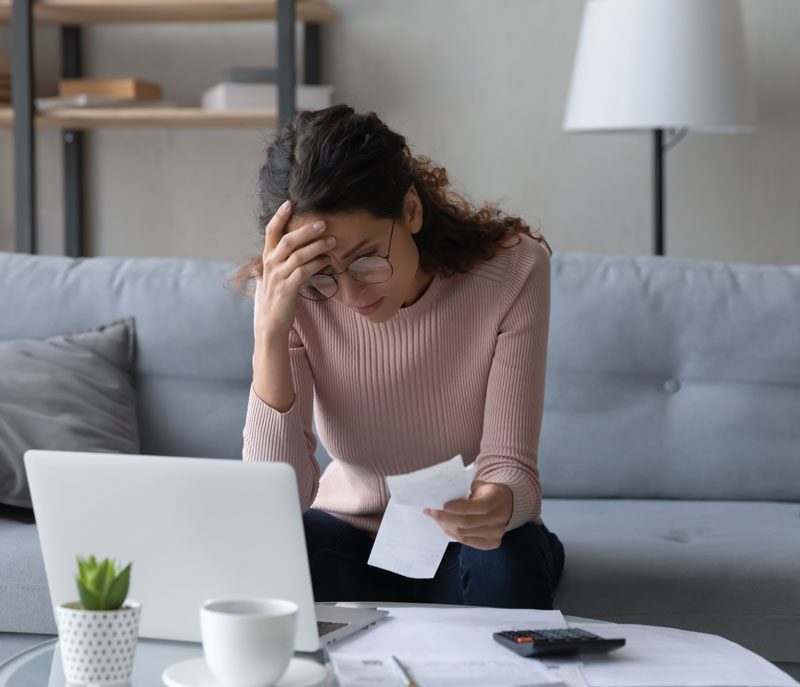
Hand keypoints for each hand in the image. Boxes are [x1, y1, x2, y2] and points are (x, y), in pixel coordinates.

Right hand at [253, 200, 334, 340]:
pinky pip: (303, 272)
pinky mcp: (287, 290)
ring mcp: (278, 278)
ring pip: (297, 256)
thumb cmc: (272, 301)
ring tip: (332, 241)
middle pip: (287, 241)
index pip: (270, 233)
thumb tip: (275, 255)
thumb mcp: (269, 279)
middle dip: (306, 230)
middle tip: (323, 223)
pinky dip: (316, 265)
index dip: (279, 217)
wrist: (269, 326)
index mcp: (266, 259)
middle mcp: (270, 266)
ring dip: (317, 247)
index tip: (290, 203)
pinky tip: (326, 261)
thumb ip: (272, 265)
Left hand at [424, 480, 513, 550]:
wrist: (504, 504)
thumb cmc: (485, 492)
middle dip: (445, 518)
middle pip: (468, 523)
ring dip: (446, 526)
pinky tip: (445, 525)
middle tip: (430, 511)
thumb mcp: (477, 485)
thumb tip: (439, 496)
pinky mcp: (492, 543)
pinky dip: (453, 534)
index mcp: (497, 498)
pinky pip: (467, 541)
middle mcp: (500, 517)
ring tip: (434, 518)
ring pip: (464, 534)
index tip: (443, 505)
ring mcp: (497, 533)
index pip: (479, 506)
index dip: (460, 507)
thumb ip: (462, 489)